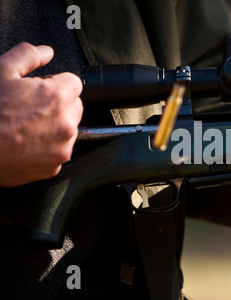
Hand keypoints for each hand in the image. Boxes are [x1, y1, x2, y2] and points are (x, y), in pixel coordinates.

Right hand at [0, 42, 82, 186]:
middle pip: (74, 106)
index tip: (38, 89)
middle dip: (57, 104)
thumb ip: (28, 56)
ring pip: (67, 129)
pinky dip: (46, 147)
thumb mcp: (0, 71)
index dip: (53, 82)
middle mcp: (66, 124)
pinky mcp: (54, 167)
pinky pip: (58, 150)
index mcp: (57, 98)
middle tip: (28, 107)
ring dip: (53, 125)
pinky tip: (24, 142)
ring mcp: (62, 148)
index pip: (73, 82)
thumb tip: (46, 52)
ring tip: (23, 126)